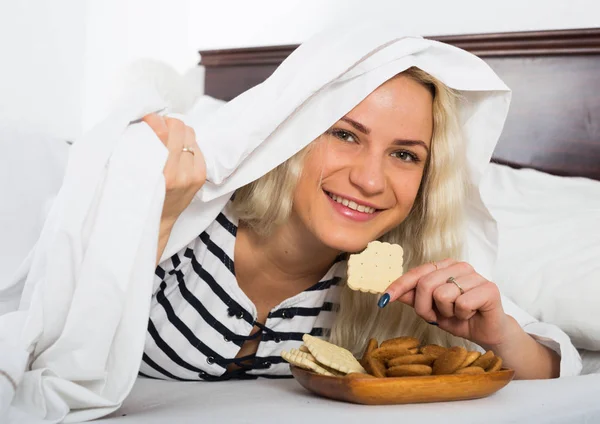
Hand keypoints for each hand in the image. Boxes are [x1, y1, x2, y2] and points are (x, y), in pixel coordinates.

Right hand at [142, 113, 206, 224]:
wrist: (157, 221)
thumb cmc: (140, 196)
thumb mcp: (132, 173)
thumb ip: (139, 147)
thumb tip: (145, 121)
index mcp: (162, 173)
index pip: (163, 131)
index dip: (153, 120)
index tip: (146, 120)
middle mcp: (181, 173)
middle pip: (179, 127)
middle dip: (166, 124)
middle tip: (156, 129)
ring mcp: (194, 174)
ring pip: (190, 134)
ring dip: (178, 133)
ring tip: (166, 140)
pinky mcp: (201, 175)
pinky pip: (197, 146)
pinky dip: (186, 145)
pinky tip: (176, 152)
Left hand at [381, 259, 511, 347]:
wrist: (487, 331)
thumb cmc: (459, 317)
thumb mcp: (430, 309)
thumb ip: (413, 298)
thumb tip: (390, 292)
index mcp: (444, 267)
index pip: (416, 273)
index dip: (398, 286)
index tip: (383, 299)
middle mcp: (458, 266)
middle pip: (426, 284)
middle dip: (425, 308)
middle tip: (437, 316)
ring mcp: (474, 275)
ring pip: (442, 295)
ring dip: (446, 313)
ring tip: (457, 314)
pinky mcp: (489, 288)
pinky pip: (461, 303)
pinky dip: (462, 315)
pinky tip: (470, 314)